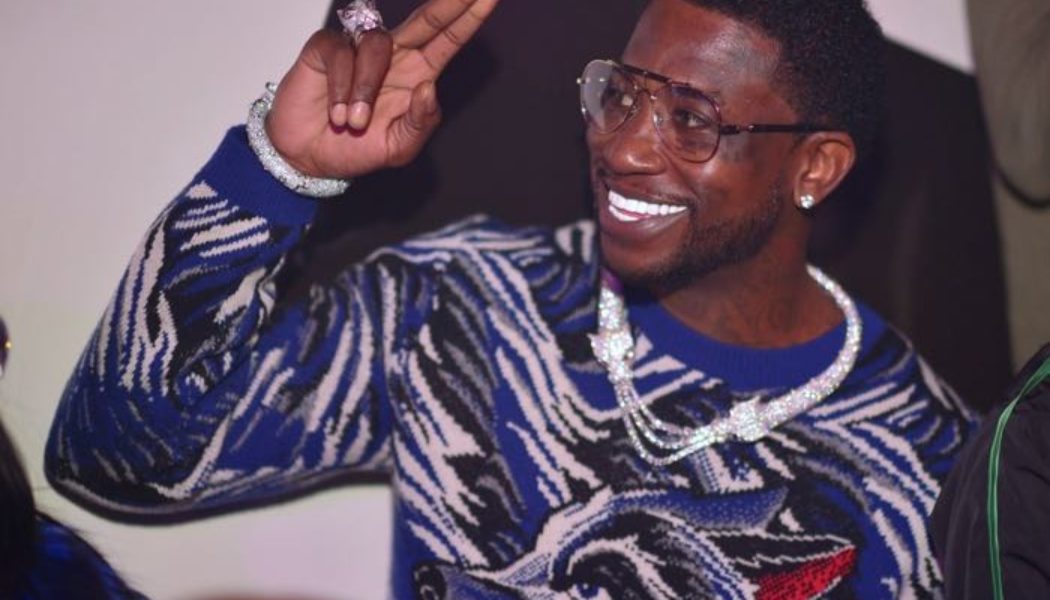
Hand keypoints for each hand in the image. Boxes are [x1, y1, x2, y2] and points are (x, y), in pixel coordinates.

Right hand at [266, 0, 498, 178]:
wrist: (308, 158)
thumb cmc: (355, 149)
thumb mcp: (397, 149)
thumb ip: (419, 124)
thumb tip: (428, 88)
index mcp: (417, 75)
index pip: (449, 40)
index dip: (469, 18)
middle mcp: (393, 56)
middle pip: (426, 20)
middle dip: (448, 4)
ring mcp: (359, 48)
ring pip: (377, 47)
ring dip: (366, 89)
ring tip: (354, 122)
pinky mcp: (327, 47)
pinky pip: (341, 53)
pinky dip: (341, 88)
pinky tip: (336, 113)